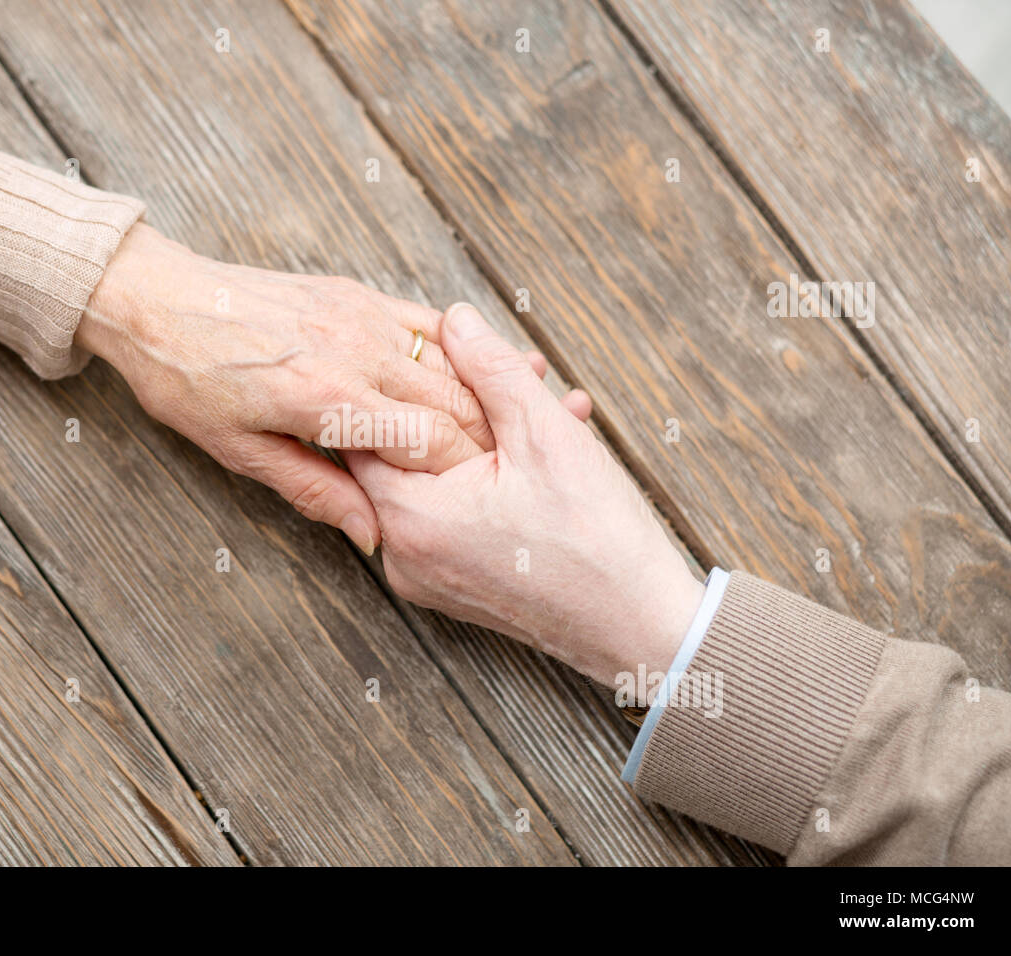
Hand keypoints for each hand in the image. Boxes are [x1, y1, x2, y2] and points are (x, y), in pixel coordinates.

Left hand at [77, 223, 497, 553]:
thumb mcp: (240, 452)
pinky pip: (427, 323)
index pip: (428, 443)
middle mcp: (354, 350)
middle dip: (484, 444)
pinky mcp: (357, 293)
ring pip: (451, 363)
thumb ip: (315, 490)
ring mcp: (360, 314)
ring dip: (481, 400)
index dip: (462, 476)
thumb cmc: (188, 380)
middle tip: (504, 476)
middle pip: (453, 403)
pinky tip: (472, 378)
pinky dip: (457, 354)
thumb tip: (370, 534)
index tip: (479, 501)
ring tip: (502, 434)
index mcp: (326, 399)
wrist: (158, 300)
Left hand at [348, 303, 703, 684]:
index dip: (410, 381)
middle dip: (463, 404)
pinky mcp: (455, 586)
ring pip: (440, 481)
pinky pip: (457, 515)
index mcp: (411, 518)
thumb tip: (455, 319)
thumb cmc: (597, 542)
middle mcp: (404, 555)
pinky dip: (493, 478)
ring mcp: (428, 576)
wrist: (642, 630)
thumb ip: (491, 369)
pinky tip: (550, 446)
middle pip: (407, 454)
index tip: (449, 353)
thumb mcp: (544, 435)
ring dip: (490, 437)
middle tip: (519, 373)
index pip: (367, 430)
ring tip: (551, 405)